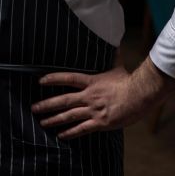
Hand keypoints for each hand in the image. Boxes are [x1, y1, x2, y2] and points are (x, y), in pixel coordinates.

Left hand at [31, 57, 174, 139]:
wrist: (140, 95)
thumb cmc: (130, 81)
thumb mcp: (118, 66)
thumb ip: (113, 55)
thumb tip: (115, 40)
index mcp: (91, 81)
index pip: (67, 78)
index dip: (52, 79)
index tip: (39, 81)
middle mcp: (89, 96)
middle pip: (63, 100)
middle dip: (47, 105)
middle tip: (34, 108)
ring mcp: (94, 110)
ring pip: (69, 116)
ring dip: (54, 119)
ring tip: (42, 122)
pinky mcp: (101, 123)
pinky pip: (82, 129)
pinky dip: (70, 133)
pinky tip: (61, 135)